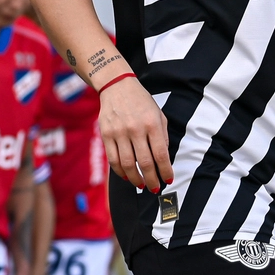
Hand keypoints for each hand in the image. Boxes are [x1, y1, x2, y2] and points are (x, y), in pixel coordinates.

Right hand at [97, 76, 172, 193]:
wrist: (117, 86)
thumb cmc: (141, 101)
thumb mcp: (158, 114)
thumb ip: (162, 135)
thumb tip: (163, 158)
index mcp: (152, 123)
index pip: (161, 153)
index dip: (165, 170)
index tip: (168, 179)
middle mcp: (136, 129)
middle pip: (144, 162)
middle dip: (152, 179)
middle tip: (155, 188)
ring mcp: (119, 132)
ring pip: (127, 164)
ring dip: (135, 179)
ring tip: (141, 184)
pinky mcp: (106, 135)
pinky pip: (113, 159)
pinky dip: (120, 171)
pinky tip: (126, 176)